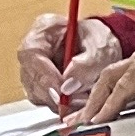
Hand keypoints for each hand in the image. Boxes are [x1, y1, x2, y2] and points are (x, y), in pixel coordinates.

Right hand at [16, 18, 134, 120]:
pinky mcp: (40, 83)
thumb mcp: (100, 49)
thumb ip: (86, 65)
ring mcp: (34, 67)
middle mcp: (34, 48)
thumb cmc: (100, 41)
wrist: (104, 46)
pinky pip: (43, 100)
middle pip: (30, 76)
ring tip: (82, 100)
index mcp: (44, 29)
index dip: (44, 75)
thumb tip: (67, 86)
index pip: (31, 54)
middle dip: (53, 93)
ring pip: (35, 92)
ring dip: (57, 102)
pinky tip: (77, 102)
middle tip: (77, 101)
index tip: (62, 91)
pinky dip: (60, 105)